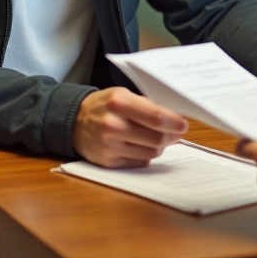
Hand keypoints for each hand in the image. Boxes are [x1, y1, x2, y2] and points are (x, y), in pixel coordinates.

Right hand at [72, 87, 187, 168]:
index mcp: (119, 103)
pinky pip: (139, 162)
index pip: (156, 117)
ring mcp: (110, 145)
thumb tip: (173, 119)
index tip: (183, 125)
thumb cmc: (103, 106)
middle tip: (176, 133)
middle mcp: (114, 125)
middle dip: (171, 136)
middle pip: (157, 138)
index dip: (174, 122)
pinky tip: (142, 145)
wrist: (73, 121)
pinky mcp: (108, 161)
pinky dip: (146, 154)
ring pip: (151, 152)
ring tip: (158, 138)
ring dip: (160, 146)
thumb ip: (146, 106)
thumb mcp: (122, 95)